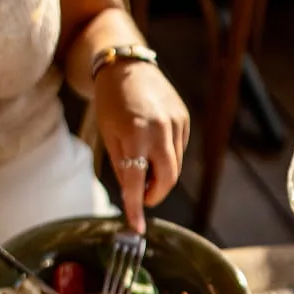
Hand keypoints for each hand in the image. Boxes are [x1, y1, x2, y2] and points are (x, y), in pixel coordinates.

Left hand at [94, 61, 189, 232]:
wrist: (126, 66)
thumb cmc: (111, 104)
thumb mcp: (109, 137)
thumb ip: (123, 168)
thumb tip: (134, 196)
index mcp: (135, 135)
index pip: (137, 182)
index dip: (136, 208)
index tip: (137, 227)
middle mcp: (160, 129)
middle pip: (167, 179)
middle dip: (155, 194)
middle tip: (142, 196)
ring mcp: (176, 123)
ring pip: (175, 167)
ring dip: (160, 175)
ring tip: (144, 165)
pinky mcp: (184, 119)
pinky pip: (179, 150)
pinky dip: (167, 156)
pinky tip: (153, 144)